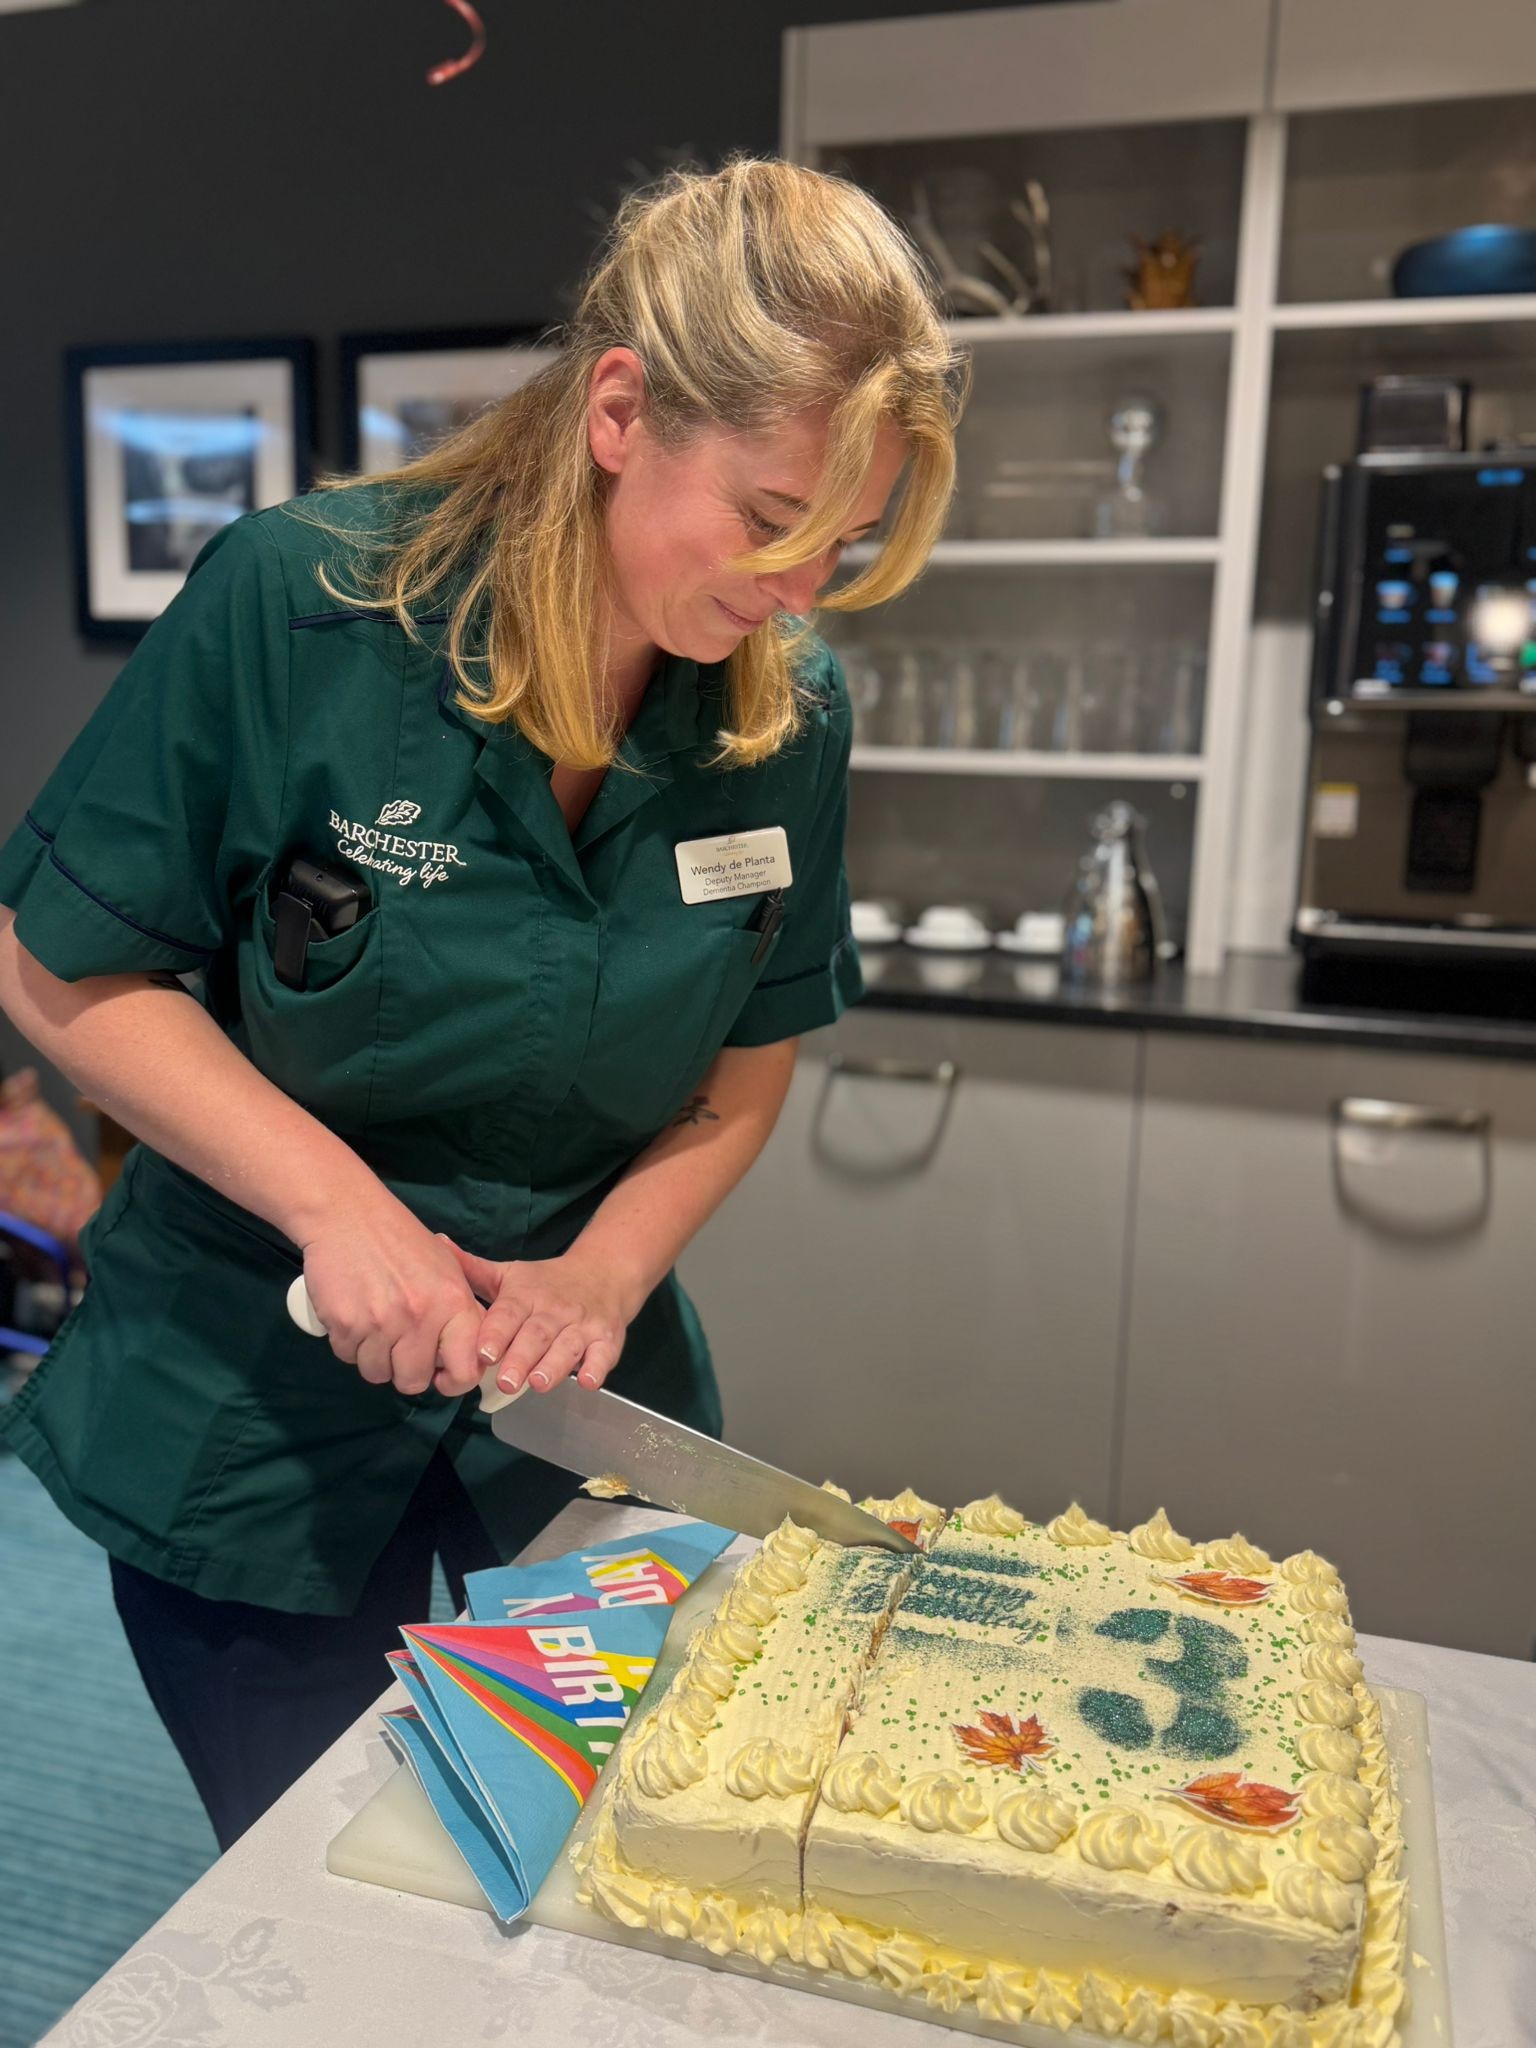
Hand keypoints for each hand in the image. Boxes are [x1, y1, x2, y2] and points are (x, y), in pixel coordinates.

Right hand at [298, 1193, 487, 1397]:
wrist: (349, 1215)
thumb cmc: (402, 1242)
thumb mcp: (448, 1272)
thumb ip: (460, 1315)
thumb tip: (468, 1359)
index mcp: (453, 1304)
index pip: (465, 1371)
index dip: (452, 1380)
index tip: (439, 1373)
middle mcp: (420, 1318)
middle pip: (413, 1382)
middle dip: (404, 1370)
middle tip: (398, 1345)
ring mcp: (381, 1323)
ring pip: (377, 1374)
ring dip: (374, 1357)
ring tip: (374, 1325)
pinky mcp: (345, 1324)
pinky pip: (347, 1357)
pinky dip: (348, 1344)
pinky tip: (354, 1316)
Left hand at [441, 1239, 637, 1393]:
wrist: (605, 1272)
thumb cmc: (547, 1282)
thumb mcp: (510, 1274)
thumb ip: (473, 1268)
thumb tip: (436, 1241)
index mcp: (526, 1295)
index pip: (509, 1313)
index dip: (497, 1333)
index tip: (484, 1352)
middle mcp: (554, 1309)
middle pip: (537, 1334)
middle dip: (522, 1357)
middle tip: (506, 1381)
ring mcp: (583, 1325)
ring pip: (568, 1346)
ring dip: (555, 1365)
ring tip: (539, 1384)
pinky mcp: (608, 1339)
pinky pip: (604, 1355)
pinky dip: (597, 1368)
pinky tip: (588, 1381)